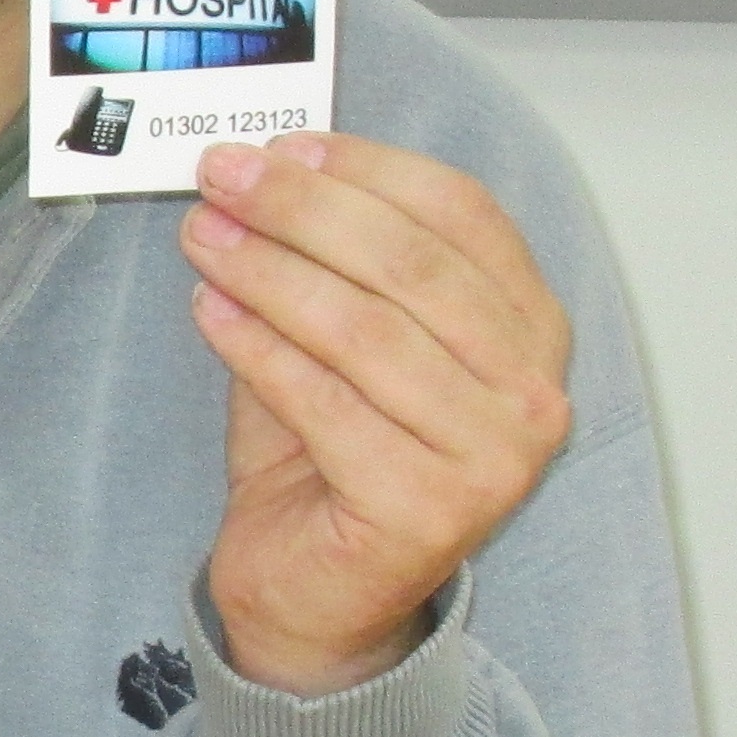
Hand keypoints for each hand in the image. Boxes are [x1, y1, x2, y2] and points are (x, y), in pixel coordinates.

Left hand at [184, 133, 570, 694]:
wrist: (316, 593)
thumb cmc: (329, 456)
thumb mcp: (338, 340)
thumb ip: (327, 261)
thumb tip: (263, 168)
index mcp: (531, 331)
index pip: (464, 216)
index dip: (369, 170)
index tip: (283, 143)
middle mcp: (535, 392)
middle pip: (413, 265)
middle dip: (306, 209)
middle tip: (222, 174)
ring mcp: (494, 456)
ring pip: (367, 331)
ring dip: (271, 271)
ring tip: (202, 235)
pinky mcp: (429, 508)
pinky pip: (325, 403)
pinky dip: (257, 347)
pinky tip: (208, 308)